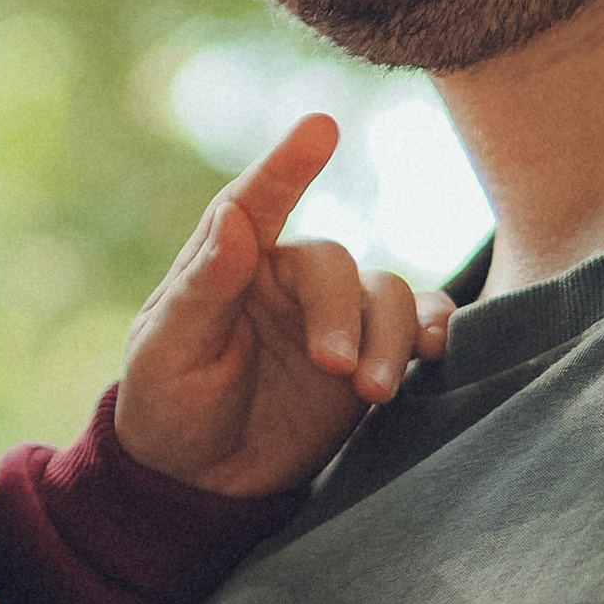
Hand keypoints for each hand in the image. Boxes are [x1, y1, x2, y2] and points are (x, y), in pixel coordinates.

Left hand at [115, 116, 451, 495]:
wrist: (202, 478)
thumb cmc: (168, 406)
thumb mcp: (167, 352)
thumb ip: (203, 288)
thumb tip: (235, 217)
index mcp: (230, 262)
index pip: (257, 202)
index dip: (288, 165)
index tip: (321, 126)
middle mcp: (288, 278)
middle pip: (337, 265)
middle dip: (343, 314)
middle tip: (336, 370)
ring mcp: (335, 315)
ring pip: (387, 293)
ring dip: (392, 337)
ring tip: (373, 393)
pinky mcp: (372, 352)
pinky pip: (421, 321)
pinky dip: (436, 329)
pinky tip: (434, 355)